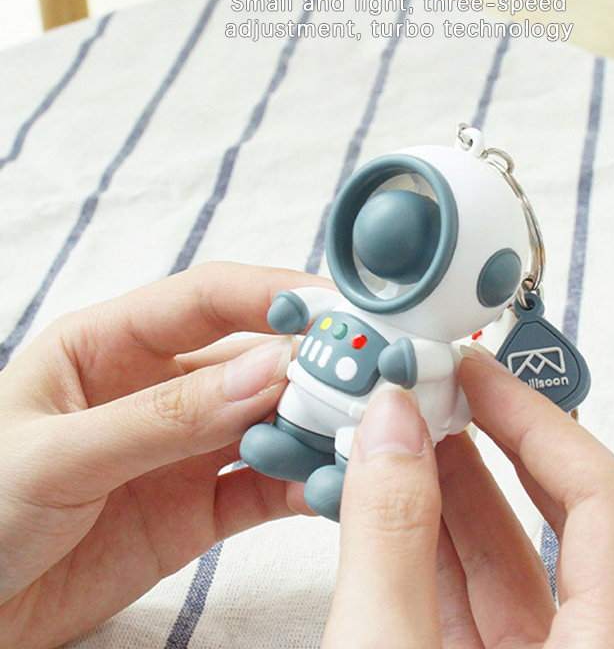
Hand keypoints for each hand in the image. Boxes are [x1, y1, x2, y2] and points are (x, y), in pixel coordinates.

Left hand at [0, 262, 326, 648]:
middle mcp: (157, 389)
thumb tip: (270, 371)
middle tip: (367, 375)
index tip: (331, 309)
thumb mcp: (57, 455)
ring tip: (360, 435)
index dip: (270, 295)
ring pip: (268, 424)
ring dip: (315, 426)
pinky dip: (301, 486)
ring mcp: (182, 450)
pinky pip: (263, 488)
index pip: (205, 300)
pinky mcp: (197, 508)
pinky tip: (330, 487)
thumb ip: (165, 416)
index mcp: (109, 346)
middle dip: (311, 365)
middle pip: (252, 361)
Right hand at [324, 347, 613, 647]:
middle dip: (492, 442)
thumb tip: (391, 426)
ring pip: (501, 559)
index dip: (540, 420)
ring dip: (448, 487)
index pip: (605, 502)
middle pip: (556, 520)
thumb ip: (390, 542)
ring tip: (402, 428)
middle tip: (438, 386)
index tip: (479, 376)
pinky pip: (463, 595)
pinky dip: (422, 541)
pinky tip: (386, 497)